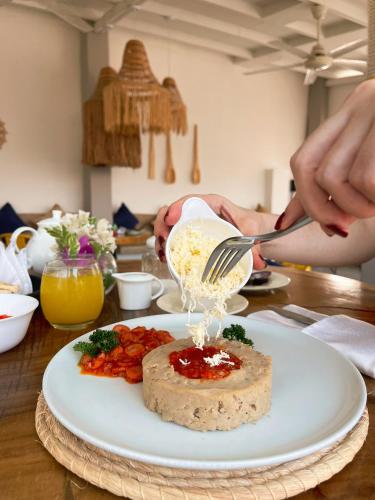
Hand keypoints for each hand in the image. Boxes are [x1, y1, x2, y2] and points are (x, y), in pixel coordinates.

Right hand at [154, 194, 266, 269]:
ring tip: (162, 253)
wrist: (253, 232)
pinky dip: (165, 246)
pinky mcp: (190, 235)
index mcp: (212, 204)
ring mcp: (192, 223)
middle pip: (172, 211)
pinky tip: (164, 257)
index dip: (177, 207)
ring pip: (168, 225)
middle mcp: (198, 211)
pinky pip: (172, 237)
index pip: (191, 200)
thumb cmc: (250, 225)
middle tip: (163, 240)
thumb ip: (254, 245)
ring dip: (160, 238)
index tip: (171, 219)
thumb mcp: (252, 232)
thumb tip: (258, 263)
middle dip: (162, 224)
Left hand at [279, 79, 374, 235]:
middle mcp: (361, 105)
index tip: (300, 224)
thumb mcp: (371, 154)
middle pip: (312, 170)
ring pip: (337, 179)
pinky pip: (367, 181)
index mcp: (352, 110)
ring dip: (356, 207)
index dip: (301, 198)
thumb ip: (336, 178)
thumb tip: (291, 218)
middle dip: (322, 208)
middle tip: (343, 224)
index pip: (304, 159)